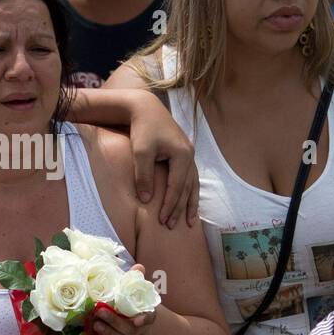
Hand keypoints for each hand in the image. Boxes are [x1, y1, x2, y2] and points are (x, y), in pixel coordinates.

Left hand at [95, 275, 157, 334]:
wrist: (136, 320)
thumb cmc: (133, 303)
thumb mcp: (135, 291)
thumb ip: (136, 280)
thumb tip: (138, 266)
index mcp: (148, 314)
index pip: (150, 317)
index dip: (145, 319)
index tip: (136, 320)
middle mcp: (145, 330)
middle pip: (132, 330)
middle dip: (114, 322)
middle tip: (99, 313)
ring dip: (110, 334)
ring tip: (96, 325)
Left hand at [128, 91, 198, 226]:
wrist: (145, 108)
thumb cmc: (142, 129)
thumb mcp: (140, 152)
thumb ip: (144, 176)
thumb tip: (146, 200)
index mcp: (182, 155)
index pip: (177, 186)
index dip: (170, 205)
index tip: (162, 221)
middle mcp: (190, 155)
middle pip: (187, 188)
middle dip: (180, 209)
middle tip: (172, 226)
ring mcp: (189, 154)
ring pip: (193, 184)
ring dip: (190, 203)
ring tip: (190, 221)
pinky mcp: (184, 153)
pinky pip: (190, 177)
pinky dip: (190, 191)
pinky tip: (189, 201)